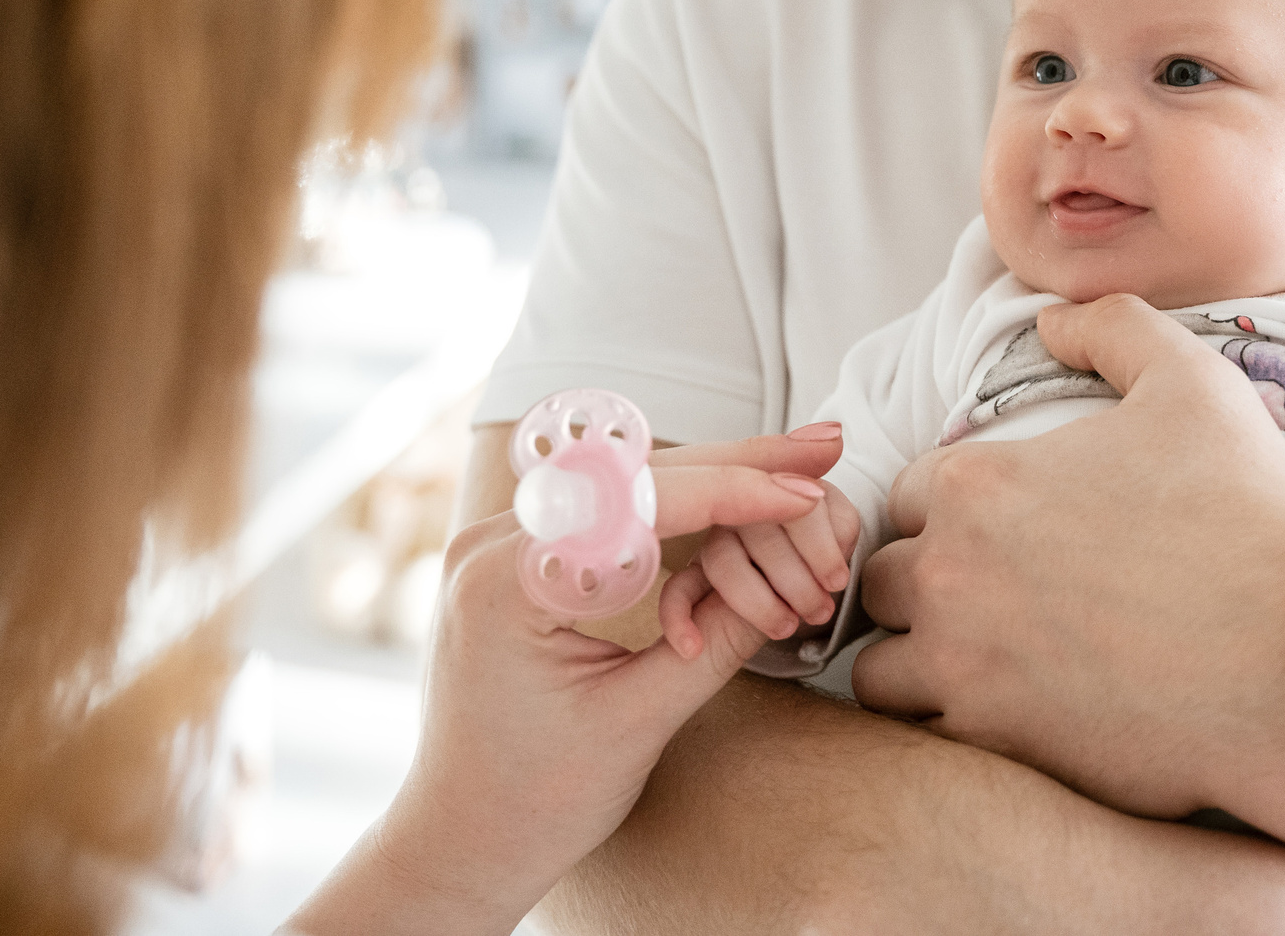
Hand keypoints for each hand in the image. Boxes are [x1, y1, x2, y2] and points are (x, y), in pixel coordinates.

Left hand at [287, 429, 846, 935]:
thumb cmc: (539, 800)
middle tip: (822, 445)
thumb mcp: (643, 720)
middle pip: (635, 478)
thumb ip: (719, 639)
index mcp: (506, 582)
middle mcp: (491, 543)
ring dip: (714, 476)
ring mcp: (499, 545)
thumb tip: (795, 577)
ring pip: (626, 485)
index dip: (734, 490)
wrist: (462, 840)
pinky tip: (737, 492)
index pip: (639, 505)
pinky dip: (677, 506)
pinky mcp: (518, 557)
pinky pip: (607, 510)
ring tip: (795, 464)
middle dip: (738, 463)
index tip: (805, 489)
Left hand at [852, 294, 1284, 898]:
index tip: (1002, 532)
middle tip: (989, 597)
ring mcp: (960, 664)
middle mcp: (949, 571)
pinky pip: (917, 730)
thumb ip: (1111, 329)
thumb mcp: (1192, 383)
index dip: (949, 509)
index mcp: (978, 482)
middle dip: (922, 582)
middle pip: (882, 575)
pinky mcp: (990, 740)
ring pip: (878, 661)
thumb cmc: (1249, 519)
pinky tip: (1006, 705)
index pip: (908, 493)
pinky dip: (945, 718)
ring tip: (980, 657)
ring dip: (915, 655)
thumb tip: (1050, 321)